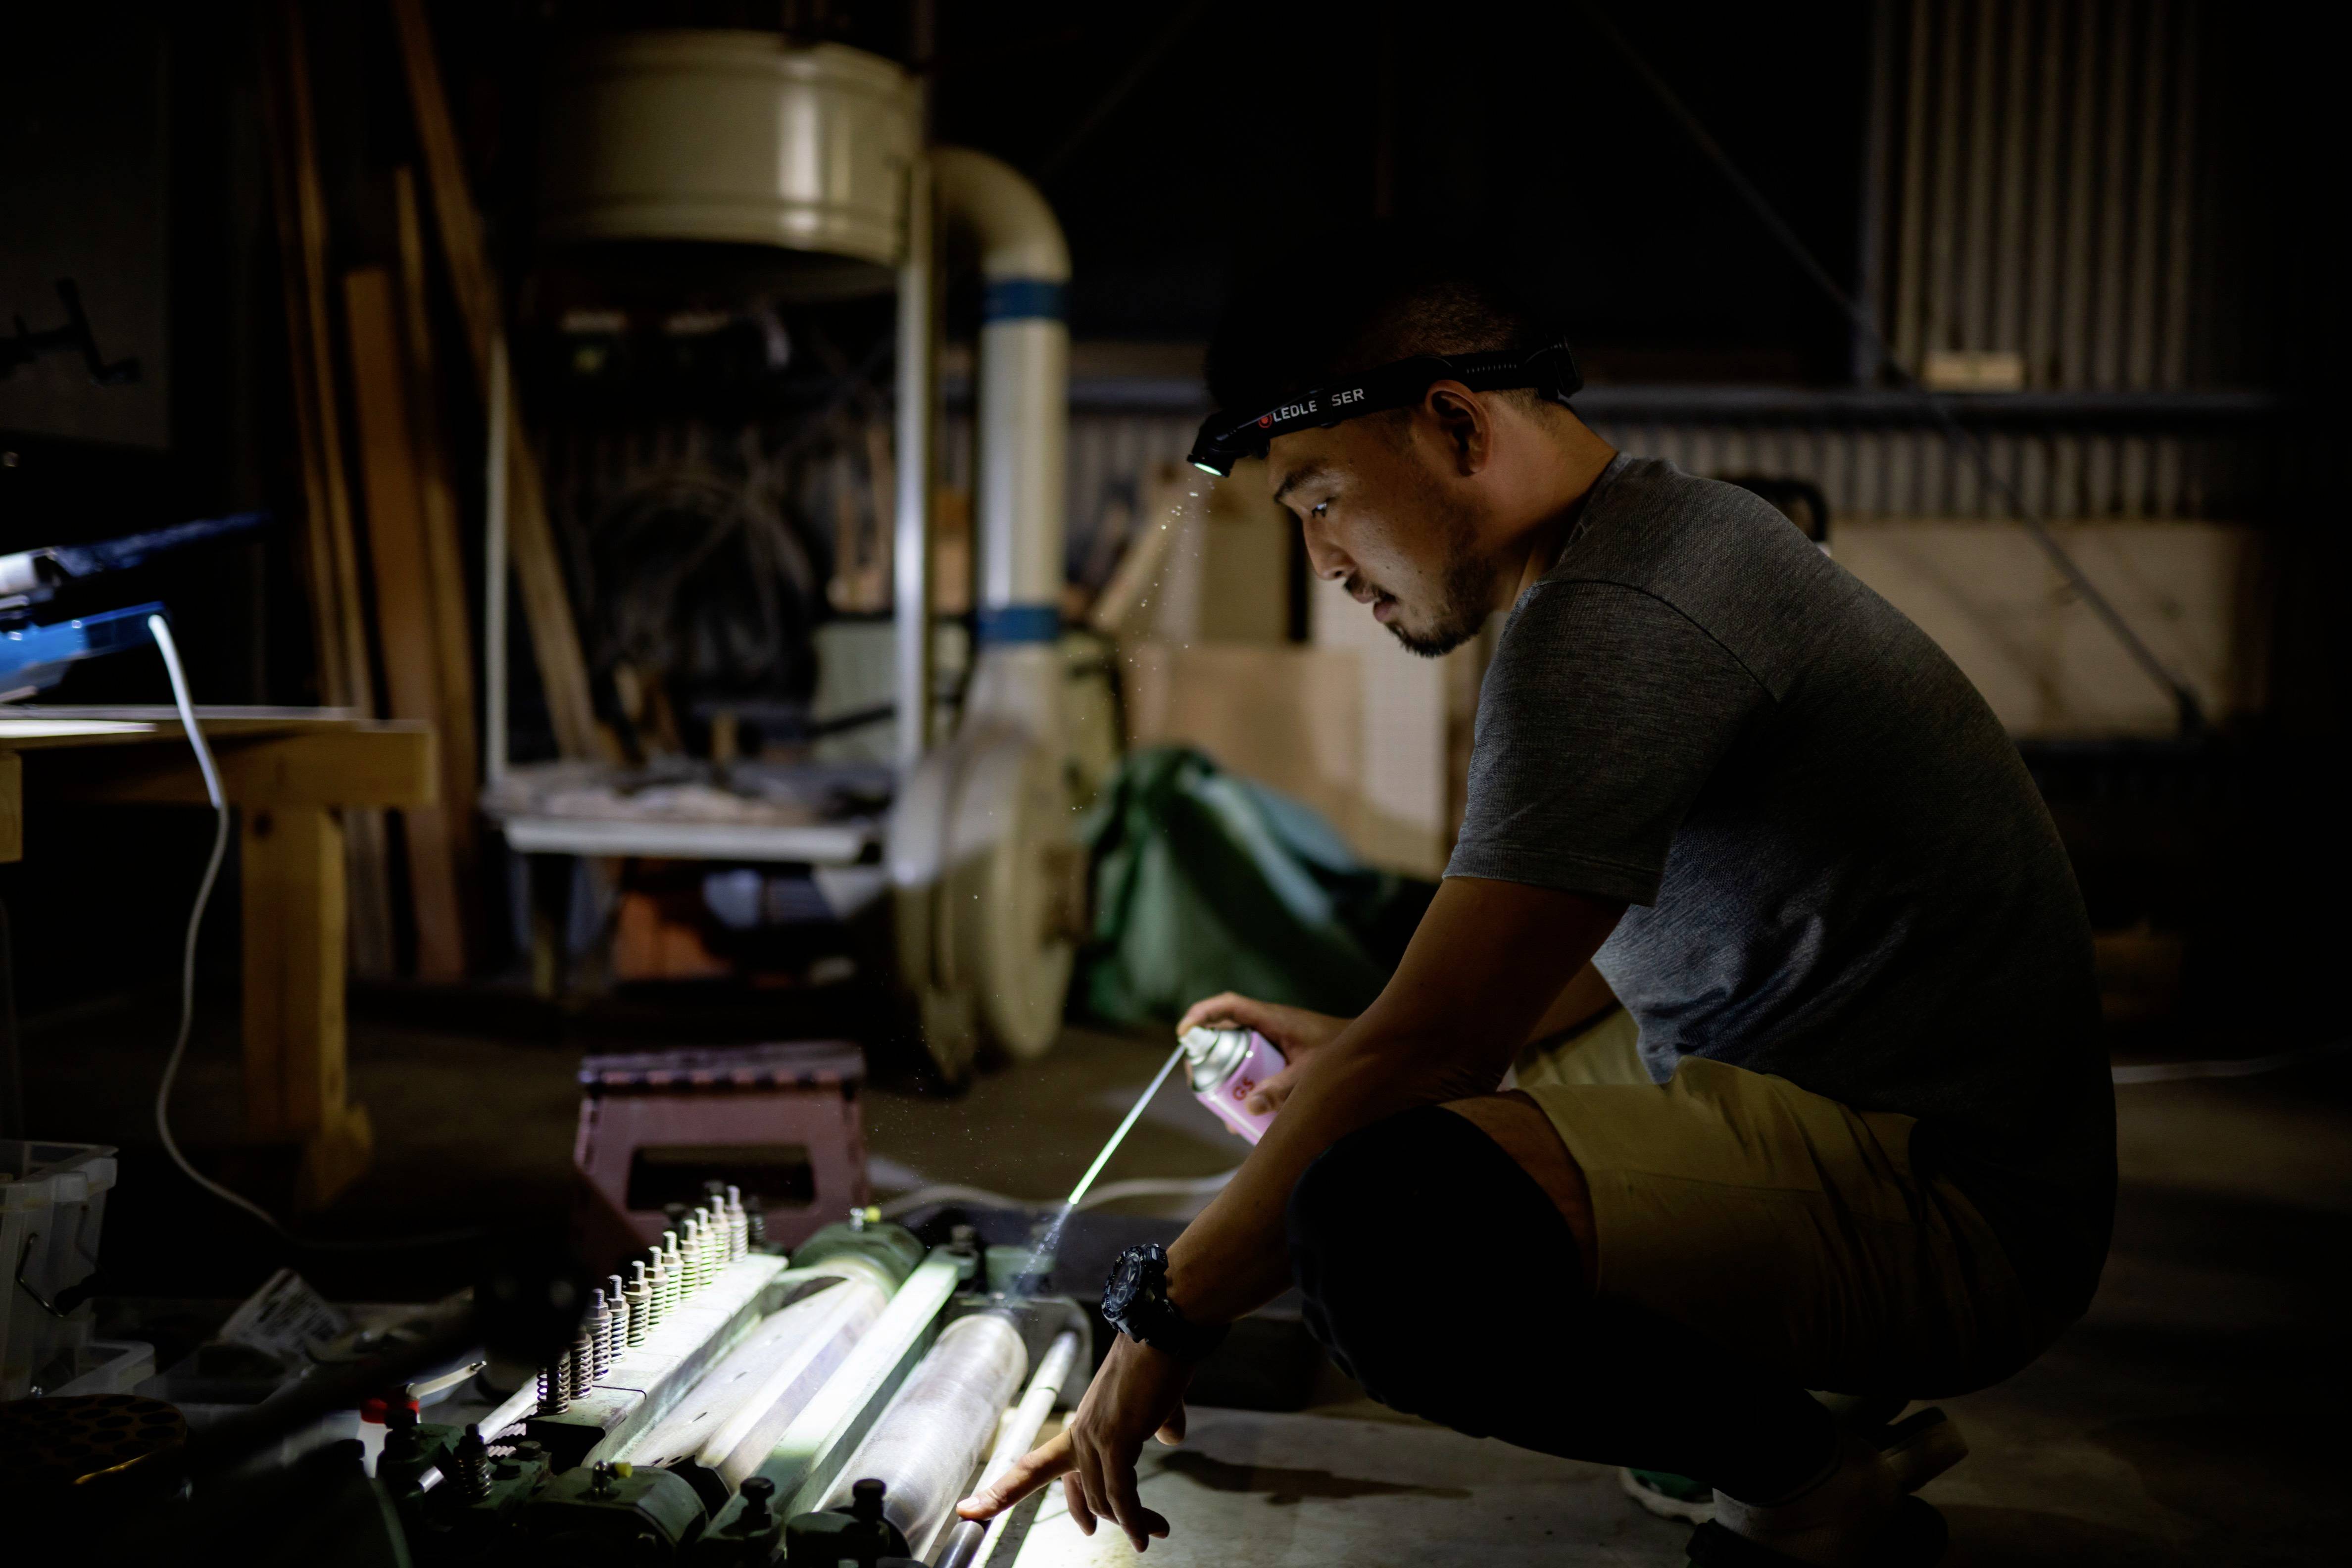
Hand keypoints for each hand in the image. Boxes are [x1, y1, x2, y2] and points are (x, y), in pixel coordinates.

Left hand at [956, 1334, 1192, 1549]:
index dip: (1003, 1491)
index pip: (1033, 1467)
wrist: (1163, 1334)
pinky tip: (1147, 1532)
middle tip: (1139, 1537)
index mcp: (1081, 1426)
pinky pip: (1121, 1493)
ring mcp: (1094, 1436)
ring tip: (1155, 1533)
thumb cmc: (1159, 1363)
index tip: (972, 1511)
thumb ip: (1156, 1423)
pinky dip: (1134, 1518)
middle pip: (1084, 1492)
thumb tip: (1169, 1434)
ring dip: (1133, 1522)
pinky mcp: (1116, 1440)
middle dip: (1112, 1519)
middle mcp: (1080, 1433)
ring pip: (1105, 1498)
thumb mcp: (1153, 1403)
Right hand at [1174, 992, 1348, 1121]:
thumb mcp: (1310, 1073)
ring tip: (1221, 1106)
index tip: (1183, 1033)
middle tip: (1197, 1081)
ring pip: (1236, 1052)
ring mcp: (1272, 1041)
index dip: (1202, 1013)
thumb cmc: (1344, 1052)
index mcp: (1273, 1019)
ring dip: (1225, 1075)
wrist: (1370, 1051)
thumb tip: (1248, 1108)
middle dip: (1206, 1055)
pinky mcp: (1278, 1056)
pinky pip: (1252, 1065)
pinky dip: (1244, 1085)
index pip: (1229, 1006)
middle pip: (1224, 1032)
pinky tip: (1246, 1114)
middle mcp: (1268, 1026)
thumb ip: (1282, 1090)